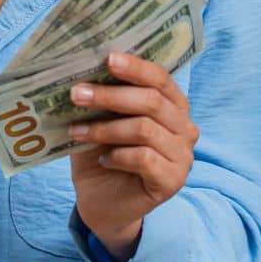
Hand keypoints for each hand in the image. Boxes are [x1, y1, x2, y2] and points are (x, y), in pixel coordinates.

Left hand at [68, 52, 198, 260]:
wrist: (102, 202)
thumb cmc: (104, 155)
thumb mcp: (101, 121)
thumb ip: (103, 98)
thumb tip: (84, 70)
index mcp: (172, 106)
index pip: (161, 79)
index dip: (136, 67)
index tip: (107, 59)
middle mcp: (184, 128)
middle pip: (152, 101)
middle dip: (110, 95)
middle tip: (76, 94)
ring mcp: (183, 156)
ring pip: (145, 129)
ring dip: (105, 128)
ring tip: (77, 132)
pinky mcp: (173, 181)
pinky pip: (145, 158)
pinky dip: (118, 156)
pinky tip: (103, 160)